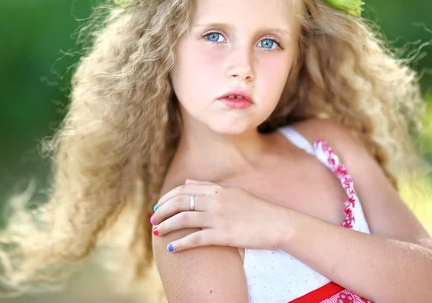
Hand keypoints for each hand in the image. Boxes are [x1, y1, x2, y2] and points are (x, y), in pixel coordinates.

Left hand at [150, 179, 290, 252]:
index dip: (167, 198)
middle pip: (180, 202)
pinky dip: (181, 243)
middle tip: (153, 219)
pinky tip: (172, 248)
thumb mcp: (233, 193)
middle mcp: (216, 201)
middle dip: (162, 211)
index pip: (184, 190)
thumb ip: (208, 188)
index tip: (158, 206)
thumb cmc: (257, 210)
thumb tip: (186, 183)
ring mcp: (219, 218)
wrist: (278, 223)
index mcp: (218, 190)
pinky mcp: (223, 235)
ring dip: (167, 225)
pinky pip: (196, 239)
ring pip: (183, 219)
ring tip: (157, 232)